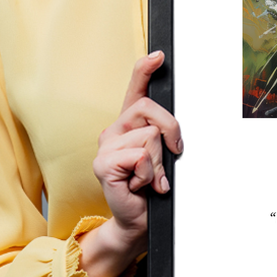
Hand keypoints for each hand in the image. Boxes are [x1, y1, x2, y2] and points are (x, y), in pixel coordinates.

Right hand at [78, 51, 182, 276]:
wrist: (138, 220)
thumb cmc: (152, 187)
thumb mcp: (163, 155)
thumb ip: (164, 136)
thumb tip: (174, 128)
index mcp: (129, 124)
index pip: (135, 89)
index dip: (145, 69)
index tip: (159, 55)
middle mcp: (114, 130)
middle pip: (150, 109)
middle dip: (171, 131)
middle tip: (172, 155)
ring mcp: (105, 146)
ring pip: (150, 136)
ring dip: (159, 162)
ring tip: (150, 178)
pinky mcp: (103, 164)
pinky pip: (140, 156)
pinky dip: (149, 174)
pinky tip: (140, 185)